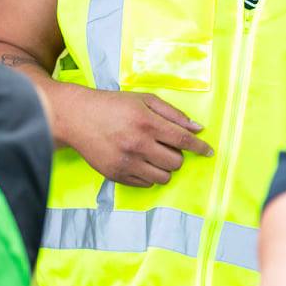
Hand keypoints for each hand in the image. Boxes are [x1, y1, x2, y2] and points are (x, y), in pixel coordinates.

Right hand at [60, 86, 212, 186]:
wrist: (77, 118)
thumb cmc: (112, 105)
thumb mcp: (144, 100)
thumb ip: (173, 114)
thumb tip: (197, 129)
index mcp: (147, 122)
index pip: (183, 140)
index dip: (200, 148)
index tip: (209, 152)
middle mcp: (138, 144)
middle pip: (176, 162)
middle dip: (177, 155)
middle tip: (165, 145)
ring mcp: (126, 162)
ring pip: (163, 177)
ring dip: (164, 168)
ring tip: (153, 155)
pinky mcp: (116, 175)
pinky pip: (146, 184)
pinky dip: (149, 175)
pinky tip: (140, 161)